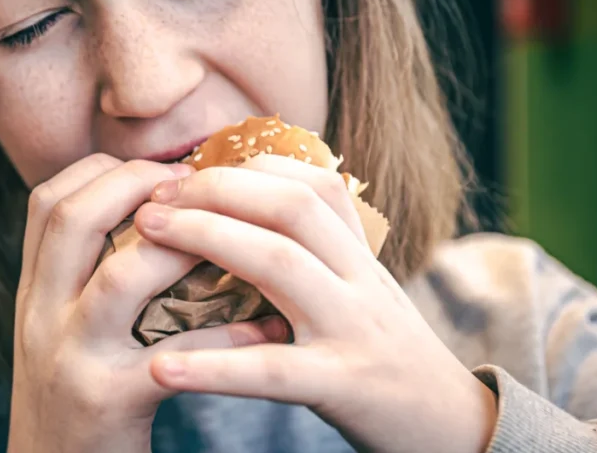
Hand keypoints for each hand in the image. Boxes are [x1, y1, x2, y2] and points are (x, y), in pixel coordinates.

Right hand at [8, 154, 287, 452]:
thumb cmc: (75, 398)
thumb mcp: (59, 330)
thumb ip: (87, 277)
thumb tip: (159, 219)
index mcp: (35, 292)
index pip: (48, 201)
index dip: (103, 170)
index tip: (158, 169)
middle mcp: (41, 315)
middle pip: (72, 219)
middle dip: (137, 185)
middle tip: (197, 186)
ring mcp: (70, 357)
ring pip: (120, 277)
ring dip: (181, 247)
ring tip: (233, 237)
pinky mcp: (106, 402)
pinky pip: (173, 357)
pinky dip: (225, 336)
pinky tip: (264, 326)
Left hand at [133, 154, 497, 452]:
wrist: (451, 427)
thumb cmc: (384, 353)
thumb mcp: (360, 289)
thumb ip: (319, 249)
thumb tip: (254, 201)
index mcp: (359, 255)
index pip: (307, 183)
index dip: (243, 168)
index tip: (185, 171)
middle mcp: (360, 279)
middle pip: (289, 207)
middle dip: (214, 190)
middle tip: (152, 198)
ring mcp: (354, 328)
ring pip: (280, 264)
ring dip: (205, 237)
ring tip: (144, 235)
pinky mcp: (343, 385)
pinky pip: (273, 370)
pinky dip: (215, 366)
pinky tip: (164, 367)